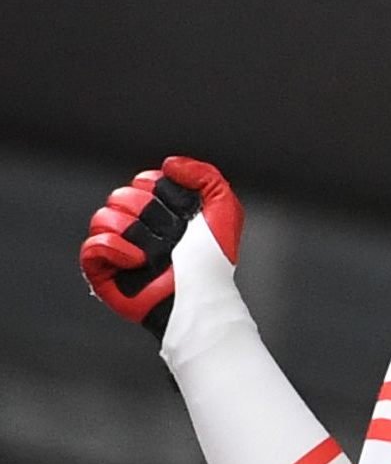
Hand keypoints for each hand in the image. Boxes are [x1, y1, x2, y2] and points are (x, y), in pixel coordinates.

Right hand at [79, 156, 243, 337]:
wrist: (202, 298)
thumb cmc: (213, 262)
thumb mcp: (224, 210)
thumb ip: (205, 175)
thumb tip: (169, 164)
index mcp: (161, 212)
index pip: (143, 181)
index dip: (159, 192)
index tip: (179, 211)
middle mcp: (138, 226)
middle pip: (120, 196)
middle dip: (146, 211)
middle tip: (169, 236)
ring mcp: (119, 247)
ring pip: (103, 217)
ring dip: (131, 230)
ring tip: (153, 252)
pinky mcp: (104, 270)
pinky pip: (93, 245)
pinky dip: (114, 249)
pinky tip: (137, 260)